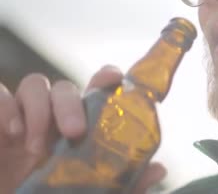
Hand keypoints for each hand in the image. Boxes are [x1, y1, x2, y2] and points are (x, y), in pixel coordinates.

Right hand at [0, 65, 166, 192]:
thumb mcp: (94, 193)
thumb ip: (125, 183)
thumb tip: (158, 170)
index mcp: (78, 128)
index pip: (95, 90)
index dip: (106, 78)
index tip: (114, 79)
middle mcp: (51, 119)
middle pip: (64, 87)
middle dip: (70, 103)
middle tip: (74, 133)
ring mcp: (22, 120)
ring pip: (34, 85)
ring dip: (39, 110)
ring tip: (35, 148)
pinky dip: (6, 108)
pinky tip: (12, 135)